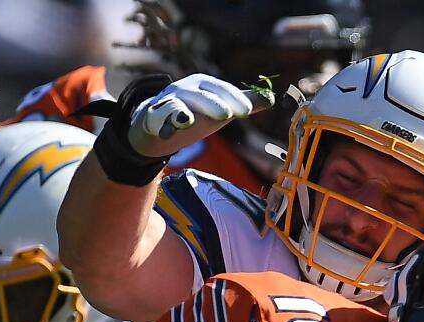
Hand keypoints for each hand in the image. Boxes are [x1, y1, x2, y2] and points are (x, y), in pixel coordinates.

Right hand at [126, 74, 265, 158]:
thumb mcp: (221, 109)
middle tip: (225, 115)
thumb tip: (271, 98)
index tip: (247, 111)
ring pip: (174, 104)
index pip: (221, 88)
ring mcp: (167, 102)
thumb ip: (243, 104)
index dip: (234, 98)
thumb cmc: (195, 112)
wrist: (157, 121)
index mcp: (203, 85)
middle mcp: (184, 89)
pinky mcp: (152, 117)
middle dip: (211, 103)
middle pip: (199, 95)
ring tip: (187, 120)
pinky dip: (161, 125)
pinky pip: (156, 119)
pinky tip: (166, 134)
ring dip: (180, 111)